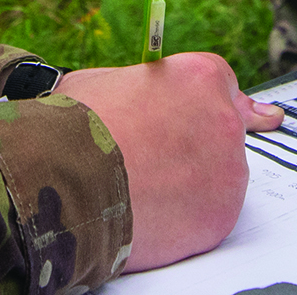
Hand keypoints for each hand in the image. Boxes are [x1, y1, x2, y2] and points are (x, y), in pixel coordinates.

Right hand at [53, 53, 285, 271]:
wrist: (68, 183)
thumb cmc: (77, 129)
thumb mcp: (103, 83)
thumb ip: (140, 87)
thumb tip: (134, 95)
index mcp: (199, 78)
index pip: (222, 84)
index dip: (206, 103)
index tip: (207, 116)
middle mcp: (224, 120)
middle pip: (224, 131)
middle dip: (199, 144)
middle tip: (162, 160)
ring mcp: (228, 170)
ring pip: (219, 176)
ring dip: (193, 183)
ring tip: (145, 189)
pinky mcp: (221, 216)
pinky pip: (209, 215)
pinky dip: (186, 218)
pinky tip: (153, 214)